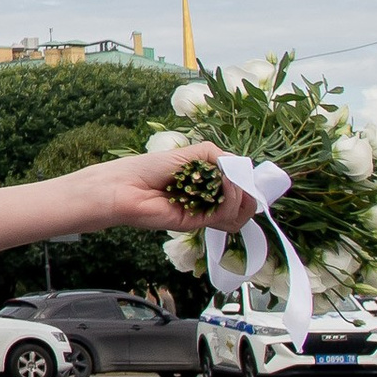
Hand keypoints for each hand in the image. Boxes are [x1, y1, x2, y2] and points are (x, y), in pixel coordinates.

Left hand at [115, 135, 259, 233]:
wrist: (127, 186)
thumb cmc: (153, 167)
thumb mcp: (194, 152)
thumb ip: (220, 157)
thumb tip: (242, 169)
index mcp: (208, 185)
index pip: (241, 188)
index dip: (248, 181)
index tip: (246, 172)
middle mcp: (208, 200)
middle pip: (246, 204)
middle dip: (248, 189)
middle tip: (238, 178)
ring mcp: (204, 213)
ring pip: (241, 213)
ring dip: (241, 195)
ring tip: (227, 182)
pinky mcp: (198, 223)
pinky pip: (226, 216)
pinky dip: (230, 199)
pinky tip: (220, 186)